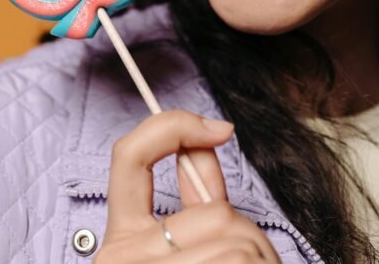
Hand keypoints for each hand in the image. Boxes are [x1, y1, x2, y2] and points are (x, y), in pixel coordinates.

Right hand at [94, 110, 280, 262]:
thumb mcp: (195, 245)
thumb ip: (198, 198)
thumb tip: (210, 136)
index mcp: (121, 240)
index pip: (129, 155)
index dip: (173, 127)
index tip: (221, 129)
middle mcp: (120, 256)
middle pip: (214, 213)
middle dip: (246, 237)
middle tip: (248, 263)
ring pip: (234, 237)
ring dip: (258, 258)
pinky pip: (238, 256)